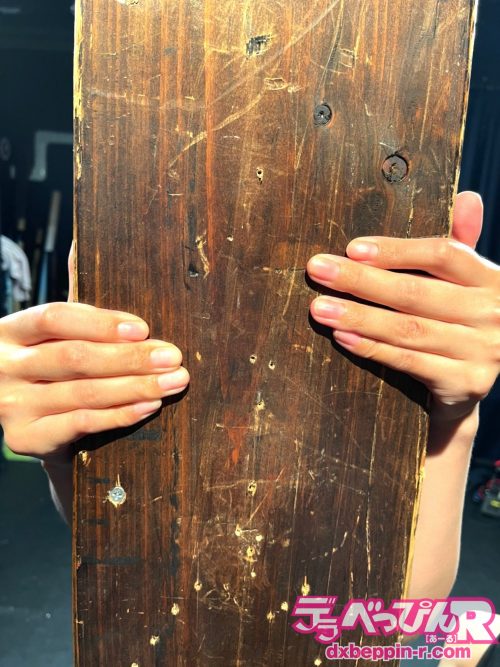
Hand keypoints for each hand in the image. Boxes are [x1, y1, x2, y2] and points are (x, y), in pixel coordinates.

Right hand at [0, 301, 188, 462]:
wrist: (35, 425)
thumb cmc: (55, 369)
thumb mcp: (57, 338)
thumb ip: (81, 318)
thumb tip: (110, 295)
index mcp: (9, 331)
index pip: (54, 318)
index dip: (101, 323)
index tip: (143, 329)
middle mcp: (4, 367)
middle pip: (74, 357)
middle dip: (130, 357)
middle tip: (172, 357)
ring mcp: (11, 405)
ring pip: (84, 392)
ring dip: (136, 386)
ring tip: (173, 381)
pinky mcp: (25, 438)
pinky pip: (82, 422)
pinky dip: (121, 414)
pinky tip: (149, 406)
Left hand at [307, 191, 499, 422]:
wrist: (474, 381)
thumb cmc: (463, 321)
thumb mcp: (468, 282)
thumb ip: (462, 244)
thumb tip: (466, 197)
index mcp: (491, 279)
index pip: (444, 255)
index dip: (397, 251)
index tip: (352, 248)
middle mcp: (491, 313)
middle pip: (416, 293)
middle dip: (361, 281)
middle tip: (318, 271)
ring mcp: (482, 350)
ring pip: (408, 329)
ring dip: (358, 317)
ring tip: (320, 307)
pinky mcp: (466, 382)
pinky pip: (409, 362)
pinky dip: (372, 348)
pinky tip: (342, 337)